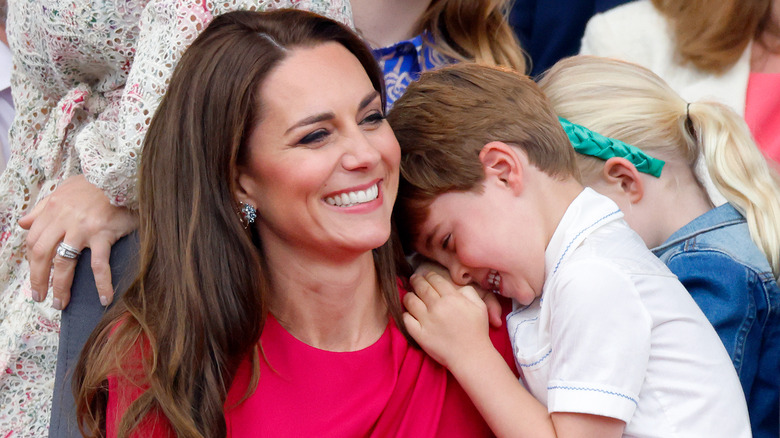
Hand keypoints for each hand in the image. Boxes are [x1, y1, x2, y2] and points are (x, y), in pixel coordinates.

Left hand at [18, 175, 138, 309]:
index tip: (36, 278)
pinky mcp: (103, 234)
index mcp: (52, 210)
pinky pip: (99, 265)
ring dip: (61, 287)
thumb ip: (42, 208)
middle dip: (39, 279)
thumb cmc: (95, 185)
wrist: (122, 176)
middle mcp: (63, 219)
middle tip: (41, 297)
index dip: (32, 263)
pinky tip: (105, 298)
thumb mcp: (64, 191)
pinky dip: (101, 284)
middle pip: (42, 255)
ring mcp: (82, 228)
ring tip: (61, 303)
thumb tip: (23, 223)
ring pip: (64, 263)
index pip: (34, 241)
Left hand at [414, 261, 503, 327]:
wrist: (471, 357)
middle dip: (416, 280)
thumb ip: (468, 292)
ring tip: (410, 295)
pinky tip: (409, 313)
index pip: (435, 279)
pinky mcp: (419, 334)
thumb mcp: (480, 306)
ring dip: (409, 296)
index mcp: (452, 298)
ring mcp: (426, 321)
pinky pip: (406, 319)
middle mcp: (437, 307)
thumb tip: (456, 286)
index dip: (429, 275)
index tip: (426, 276)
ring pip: (410, 301)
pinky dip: (405, 314)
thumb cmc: (477, 332)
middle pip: (421, 286)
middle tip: (414, 279)